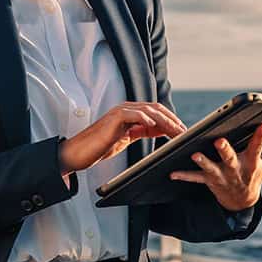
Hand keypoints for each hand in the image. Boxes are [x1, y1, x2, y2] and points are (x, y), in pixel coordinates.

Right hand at [58, 101, 186, 177]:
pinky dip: (145, 118)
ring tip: (174, 130)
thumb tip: (160, 130)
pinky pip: (132, 114)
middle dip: (172, 119)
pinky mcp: (113, 118)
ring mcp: (119, 112)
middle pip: (155, 109)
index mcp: (130, 114)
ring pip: (147, 110)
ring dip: (164, 120)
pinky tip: (154, 125)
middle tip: (183, 131)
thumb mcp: (126, 139)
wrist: (78, 152)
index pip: (155, 112)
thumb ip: (141, 132)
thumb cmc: (99, 147)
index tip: (182, 131)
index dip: (171, 120)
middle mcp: (126, 110)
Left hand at [168, 122, 261, 211]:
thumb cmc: (254, 174)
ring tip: (194, 154)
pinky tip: (172, 172)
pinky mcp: (209, 181)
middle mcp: (235, 170)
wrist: (241, 201)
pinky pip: (195, 178)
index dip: (261, 137)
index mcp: (251, 163)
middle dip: (225, 150)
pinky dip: (184, 175)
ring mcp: (221, 176)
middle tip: (219, 141)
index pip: (257, 148)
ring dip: (203, 162)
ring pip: (211, 169)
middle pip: (230, 159)